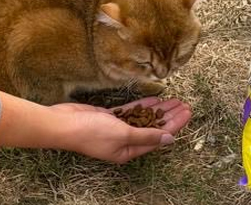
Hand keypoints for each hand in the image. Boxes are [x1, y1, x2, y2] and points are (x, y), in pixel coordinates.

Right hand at [54, 96, 191, 163]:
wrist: (63, 124)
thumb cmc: (91, 133)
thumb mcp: (123, 135)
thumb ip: (147, 136)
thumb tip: (169, 139)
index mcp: (128, 152)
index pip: (158, 137)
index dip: (174, 125)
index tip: (187, 113)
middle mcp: (124, 142)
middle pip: (153, 128)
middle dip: (169, 117)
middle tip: (185, 105)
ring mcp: (116, 129)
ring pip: (143, 119)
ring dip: (158, 110)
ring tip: (175, 100)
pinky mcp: (108, 117)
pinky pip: (130, 111)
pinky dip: (142, 105)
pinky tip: (155, 99)